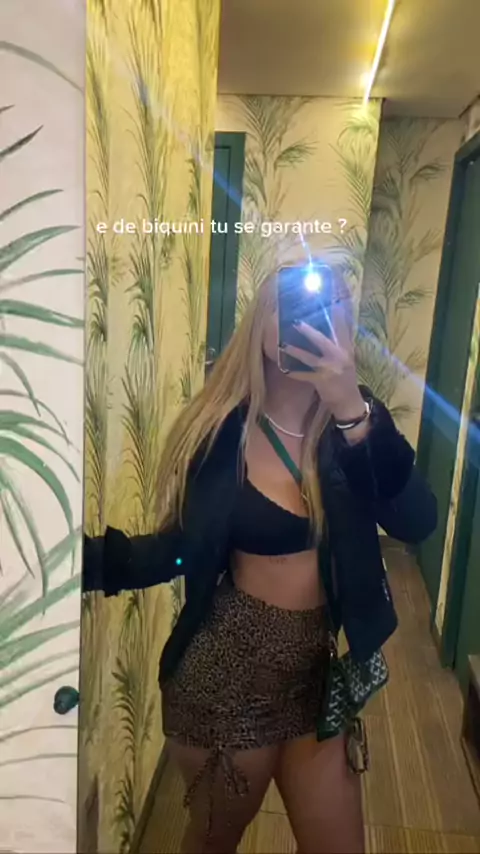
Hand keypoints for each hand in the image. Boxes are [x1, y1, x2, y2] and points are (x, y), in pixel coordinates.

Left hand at [280, 286, 364, 423]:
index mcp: (346, 347)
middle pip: (323, 340)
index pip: (341, 326)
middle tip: (295, 322)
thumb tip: (331, 321)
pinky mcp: (323, 381)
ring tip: (282, 344)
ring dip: (295, 351)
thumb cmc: (344, 376)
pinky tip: (285, 369)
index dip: (335, 313)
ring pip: (310, 358)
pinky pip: (305, 375)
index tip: (329, 300)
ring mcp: (331, 369)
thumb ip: (339, 341)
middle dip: (308, 331)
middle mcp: (340, 356)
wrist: (349, 401)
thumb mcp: (346, 356)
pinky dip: (294, 372)